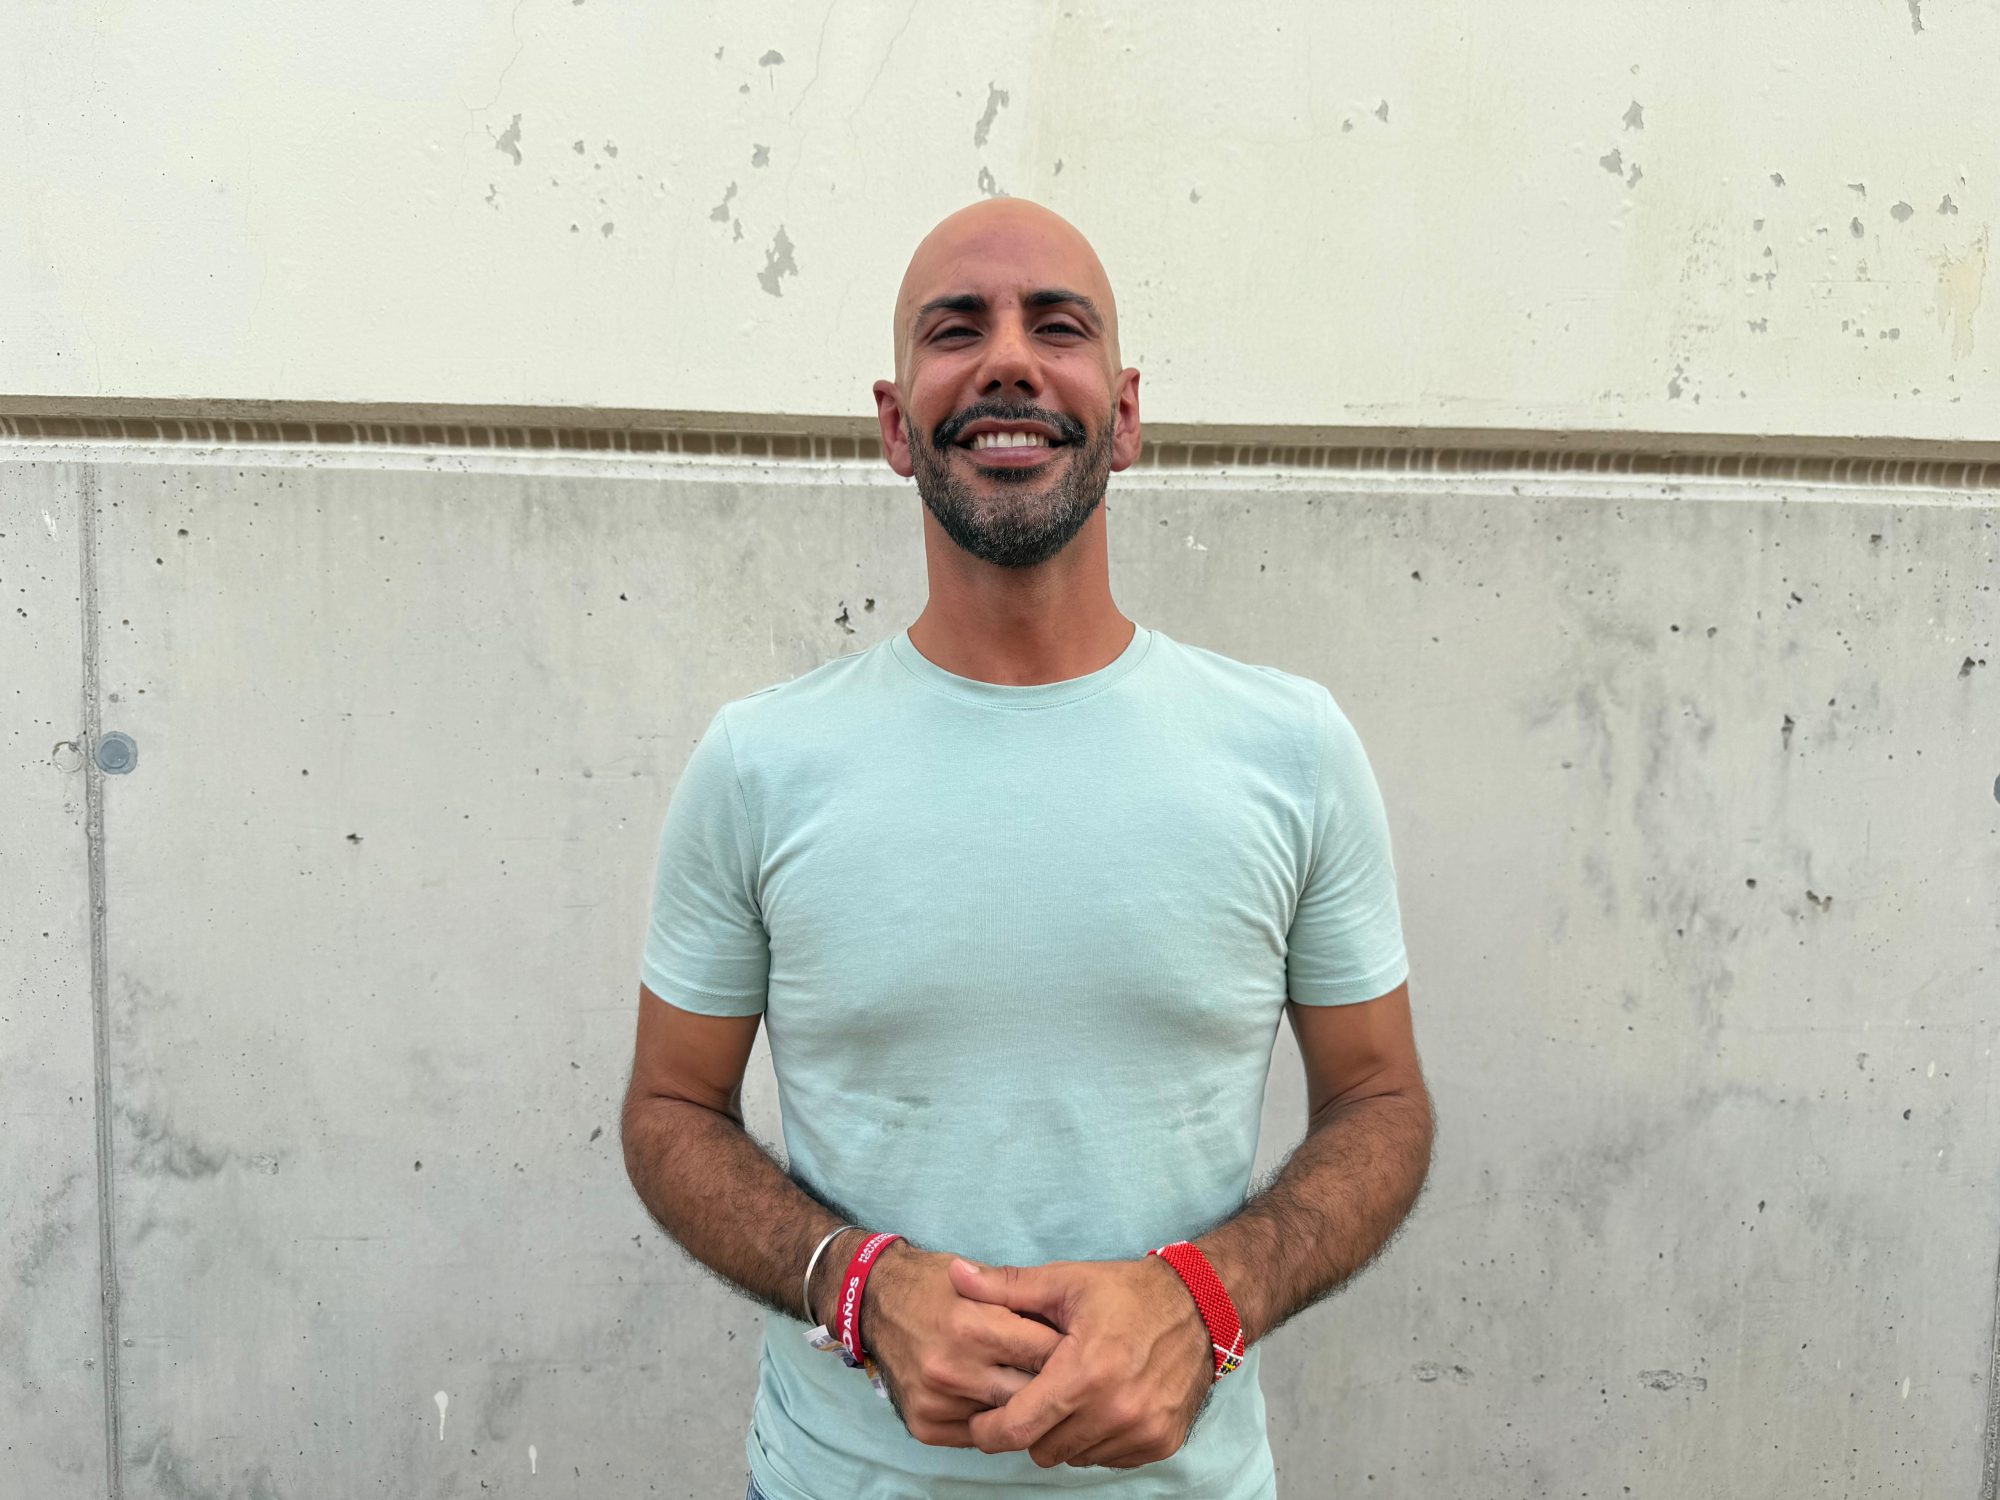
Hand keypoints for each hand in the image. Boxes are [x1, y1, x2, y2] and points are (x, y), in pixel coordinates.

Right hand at [838, 1242, 1063, 1447]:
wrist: (875, 1300)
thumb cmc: (936, 1284)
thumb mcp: (980, 1280)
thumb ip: (1022, 1302)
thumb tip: (1072, 1328)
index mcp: (972, 1326)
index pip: (1044, 1352)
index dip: (1071, 1349)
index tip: (1085, 1348)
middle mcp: (952, 1368)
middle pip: (1031, 1393)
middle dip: (1055, 1384)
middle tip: (1072, 1376)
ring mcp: (937, 1401)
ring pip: (1007, 1418)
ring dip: (1027, 1406)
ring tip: (1040, 1389)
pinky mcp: (925, 1424)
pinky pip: (978, 1435)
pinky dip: (995, 1419)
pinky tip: (1003, 1401)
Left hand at [949, 1255, 1213, 1468]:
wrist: (1201, 1308)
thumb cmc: (1126, 1293)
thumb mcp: (1065, 1282)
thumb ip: (1006, 1287)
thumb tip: (956, 1275)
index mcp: (1085, 1372)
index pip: (1017, 1428)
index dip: (988, 1429)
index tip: (980, 1418)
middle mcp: (1115, 1410)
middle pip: (1041, 1449)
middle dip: (1026, 1428)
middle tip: (1027, 1398)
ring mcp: (1142, 1432)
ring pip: (1073, 1457)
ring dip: (1062, 1435)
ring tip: (1067, 1397)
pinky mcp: (1160, 1443)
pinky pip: (1106, 1459)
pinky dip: (1095, 1440)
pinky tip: (1098, 1405)